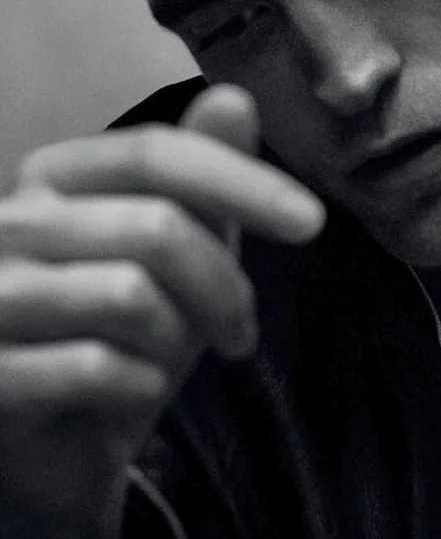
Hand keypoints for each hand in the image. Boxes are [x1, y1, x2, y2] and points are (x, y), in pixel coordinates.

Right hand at [0, 84, 323, 538]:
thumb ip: (202, 179)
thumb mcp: (177, 251)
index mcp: (58, 178)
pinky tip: (136, 392)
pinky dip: (142, 386)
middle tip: (242, 334)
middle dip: (225, 288)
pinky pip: (97, 367)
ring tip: (180, 360)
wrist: (55, 440)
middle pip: (157, 228)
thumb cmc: (122, 332)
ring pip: (130, 296)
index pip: (158, 153)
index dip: (243, 183)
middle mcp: (8, 223)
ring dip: (183, 339)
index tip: (312, 223)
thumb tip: (236, 98)